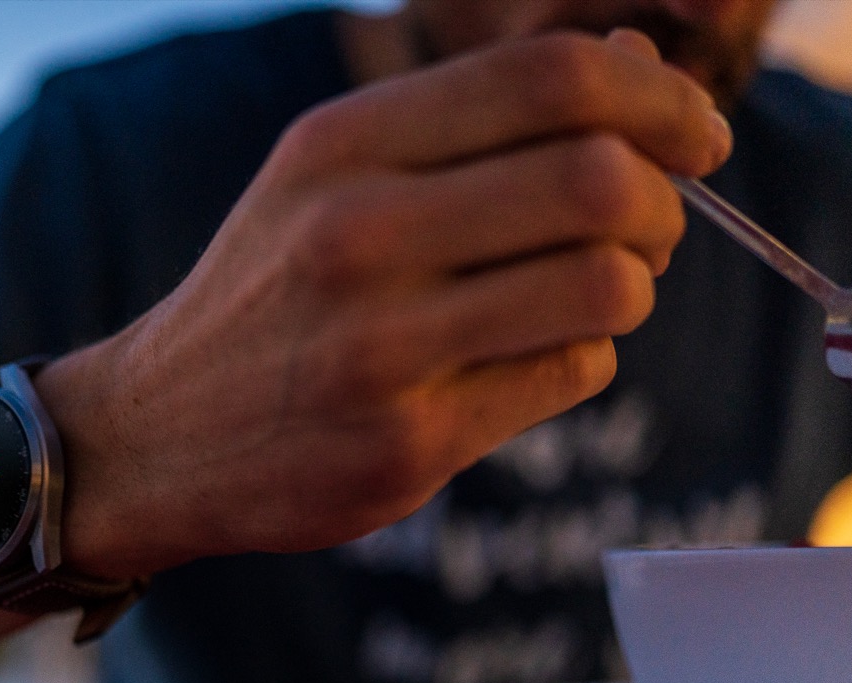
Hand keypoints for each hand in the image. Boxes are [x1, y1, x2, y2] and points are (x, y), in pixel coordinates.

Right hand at [43, 29, 730, 579]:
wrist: (154, 435)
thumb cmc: (270, 293)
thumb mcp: (331, 178)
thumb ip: (473, 121)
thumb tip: (639, 70)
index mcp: (341, 146)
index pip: (552, 79)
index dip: (659, 101)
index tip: (697, 137)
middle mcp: (356, 235)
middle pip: (600, 181)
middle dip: (663, 203)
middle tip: (652, 227)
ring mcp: (381, 348)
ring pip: (606, 287)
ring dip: (631, 287)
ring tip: (588, 295)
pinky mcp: (409, 443)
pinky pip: (571, 374)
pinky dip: (580, 357)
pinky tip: (524, 360)